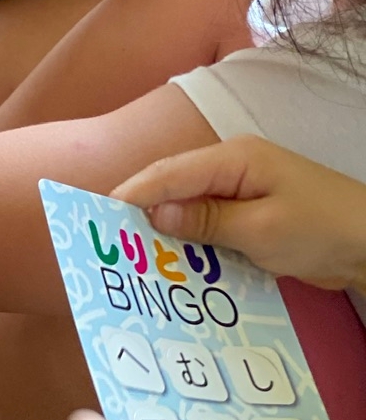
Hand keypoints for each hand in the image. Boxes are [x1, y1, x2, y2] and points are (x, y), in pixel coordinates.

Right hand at [113, 136, 365, 292]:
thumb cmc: (321, 229)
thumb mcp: (261, 229)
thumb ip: (206, 220)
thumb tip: (154, 215)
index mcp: (234, 159)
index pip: (169, 172)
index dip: (131, 193)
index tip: (97, 218)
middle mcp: (233, 168)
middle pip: (172, 187)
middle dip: (141, 213)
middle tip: (108, 242)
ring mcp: (241, 191)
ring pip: (187, 207)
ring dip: (164, 231)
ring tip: (130, 254)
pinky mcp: (249, 215)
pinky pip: (207, 224)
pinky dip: (188, 241)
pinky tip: (171, 261)